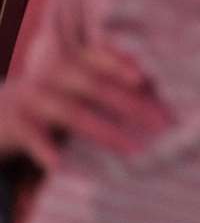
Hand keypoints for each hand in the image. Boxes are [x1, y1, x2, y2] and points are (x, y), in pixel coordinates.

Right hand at [0, 46, 167, 168]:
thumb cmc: (49, 99)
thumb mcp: (73, 85)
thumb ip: (105, 81)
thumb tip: (151, 87)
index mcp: (69, 60)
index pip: (99, 57)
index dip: (121, 66)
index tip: (144, 79)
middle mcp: (51, 74)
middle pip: (96, 87)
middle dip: (131, 105)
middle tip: (161, 124)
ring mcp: (32, 97)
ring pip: (74, 114)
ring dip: (106, 132)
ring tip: (133, 150)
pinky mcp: (14, 123)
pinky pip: (35, 137)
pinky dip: (47, 150)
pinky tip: (60, 165)